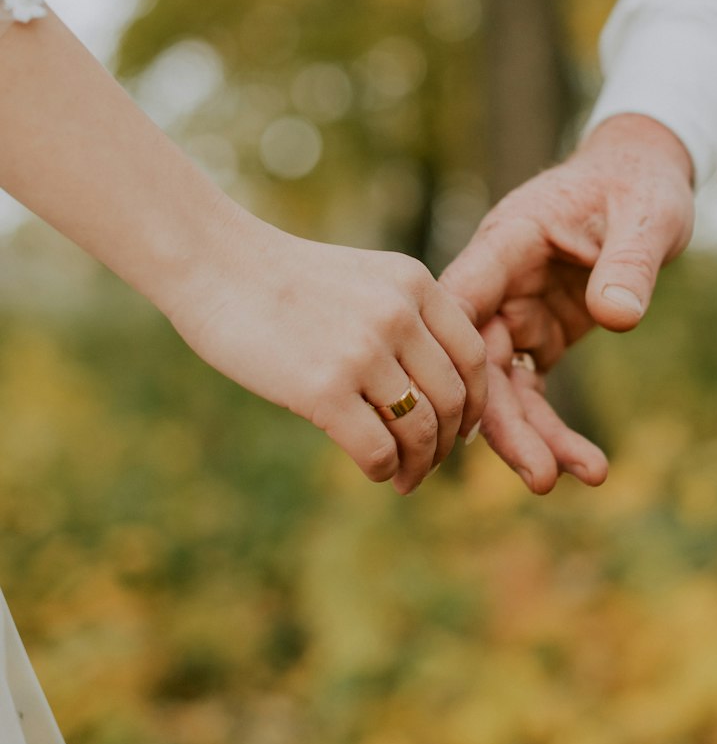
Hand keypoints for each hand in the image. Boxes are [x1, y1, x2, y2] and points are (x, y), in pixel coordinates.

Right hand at [165, 206, 486, 494]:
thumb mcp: (365, 279)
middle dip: (448, 442)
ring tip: (405, 478)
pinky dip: (384, 470)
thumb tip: (437, 390)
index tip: (462, 428)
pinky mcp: (324, 389)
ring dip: (419, 465)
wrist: (214, 265)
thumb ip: (406, 318)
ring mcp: (364, 352)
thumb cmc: (285, 280)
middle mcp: (399, 315)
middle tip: (430, 463)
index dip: (475, 402)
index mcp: (415, 284)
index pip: (473, 356)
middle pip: (452, 398)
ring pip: (421, 430)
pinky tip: (376, 471)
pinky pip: (378, 449)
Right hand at [442, 114, 693, 492]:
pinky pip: (531, 388)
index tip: (461, 418)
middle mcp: (501, 281)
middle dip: (506, 423)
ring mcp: (517, 309)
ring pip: (503, 385)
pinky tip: (584, 464)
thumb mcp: (646, 217)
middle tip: (540, 478)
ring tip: (579, 477)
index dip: (457, 358)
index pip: (465, 299)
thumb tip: (616, 317)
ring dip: (534, 436)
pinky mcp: (540, 331)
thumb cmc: (640, 184)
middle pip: (480, 359)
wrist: (646, 176)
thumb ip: (628, 264)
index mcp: (509, 240)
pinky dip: (553, 427)